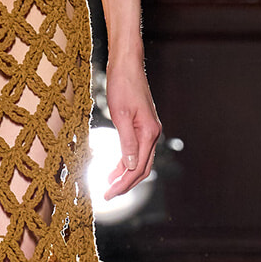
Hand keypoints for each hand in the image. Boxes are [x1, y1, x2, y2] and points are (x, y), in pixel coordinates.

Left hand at [104, 49, 160, 199]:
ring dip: (125, 175)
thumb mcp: (121, 115)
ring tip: (109, 185)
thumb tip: (129, 166)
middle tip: (107, 195)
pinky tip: (114, 167)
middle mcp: (153, 134)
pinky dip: (126, 162)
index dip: (123, 184)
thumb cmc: (122, 86)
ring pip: (140, 161)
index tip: (107, 194)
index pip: (137, 168)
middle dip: (125, 184)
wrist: (126, 66)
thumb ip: (127, 142)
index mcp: (149, 133)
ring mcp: (149, 130)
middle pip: (142, 169)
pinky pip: (137, 150)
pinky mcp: (143, 126)